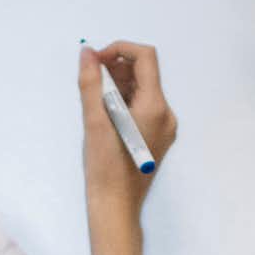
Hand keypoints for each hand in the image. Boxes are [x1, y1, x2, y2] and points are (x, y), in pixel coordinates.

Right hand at [79, 41, 177, 214]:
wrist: (116, 204)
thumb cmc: (106, 166)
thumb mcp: (94, 120)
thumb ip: (90, 82)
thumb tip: (87, 52)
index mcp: (156, 108)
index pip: (145, 58)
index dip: (120, 50)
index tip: (97, 61)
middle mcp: (166, 115)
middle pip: (145, 72)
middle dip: (116, 68)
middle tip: (91, 80)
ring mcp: (164, 127)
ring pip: (143, 89)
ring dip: (118, 83)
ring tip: (95, 98)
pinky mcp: (158, 136)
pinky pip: (143, 106)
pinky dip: (124, 99)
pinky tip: (106, 112)